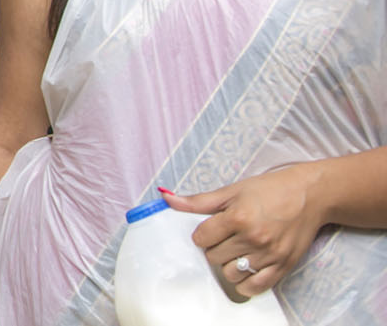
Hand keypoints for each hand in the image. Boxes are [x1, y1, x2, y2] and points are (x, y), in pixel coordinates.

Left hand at [163, 164, 324, 297]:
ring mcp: (269, 255)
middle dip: (214, 248)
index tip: (210, 230)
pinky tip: (245, 271)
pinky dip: (246, 284)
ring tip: (236, 251)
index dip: (201, 234)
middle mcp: (253, 238)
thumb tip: (167, 198)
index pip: (201, 238)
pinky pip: (256, 288)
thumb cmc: (270, 189)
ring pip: (231, 274)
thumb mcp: (232, 190)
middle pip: (214, 257)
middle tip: (225, 238)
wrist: (310, 195)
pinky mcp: (284, 266)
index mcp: (238, 217)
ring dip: (228, 265)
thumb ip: (198, 200)